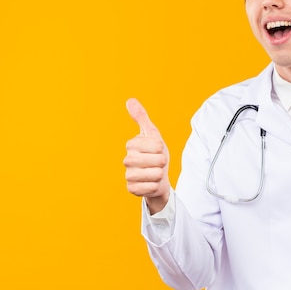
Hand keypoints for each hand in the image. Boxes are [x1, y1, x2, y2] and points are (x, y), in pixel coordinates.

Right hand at [123, 98, 170, 213]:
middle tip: (157, 163)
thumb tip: (130, 100)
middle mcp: (127, 159)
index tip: (157, 151)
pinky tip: (151, 184)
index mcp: (132, 144)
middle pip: (159, 160)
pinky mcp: (131, 189)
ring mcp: (128, 175)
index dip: (162, 149)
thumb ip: (141, 118)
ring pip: (157, 174)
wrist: (157, 177)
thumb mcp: (152, 135)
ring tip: (155, 173)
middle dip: (163, 162)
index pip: (158, 145)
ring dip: (160, 174)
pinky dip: (156, 186)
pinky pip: (152, 187)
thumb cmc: (155, 154)